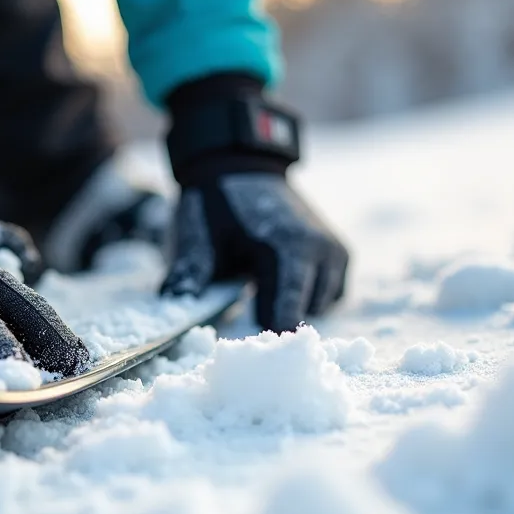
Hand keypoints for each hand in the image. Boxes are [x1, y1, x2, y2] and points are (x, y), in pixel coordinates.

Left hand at [158, 75, 347, 331]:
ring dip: (294, 306)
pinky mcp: (340, 250)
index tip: (246, 348)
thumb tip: (174, 312)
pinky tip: (280, 284)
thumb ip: (189, 276)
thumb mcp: (197, 236)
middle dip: (277, 320)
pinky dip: (310, 296)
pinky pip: (332, 293)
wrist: (241, 166)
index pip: (285, 313)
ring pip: (322, 306)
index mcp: (286, 247)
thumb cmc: (215, 205)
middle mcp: (319, 249)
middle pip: (305, 314)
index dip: (263, 336)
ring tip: (261, 292)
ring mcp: (334, 249)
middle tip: (246, 315)